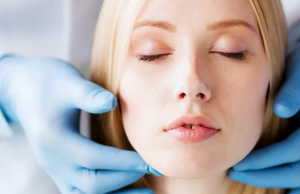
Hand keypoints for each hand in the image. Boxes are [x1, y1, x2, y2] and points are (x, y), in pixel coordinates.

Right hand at [0, 56, 159, 193]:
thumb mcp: (68, 81)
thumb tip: (112, 102)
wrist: (24, 89)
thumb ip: (89, 94)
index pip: (93, 158)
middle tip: (154, 169)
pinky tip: (126, 189)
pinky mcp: (61, 170)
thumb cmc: (49, 82)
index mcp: (54, 139)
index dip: (123, 162)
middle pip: (91, 183)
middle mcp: (53, 161)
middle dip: (125, 178)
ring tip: (146, 192)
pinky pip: (83, 191)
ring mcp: (56, 169)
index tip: (149, 160)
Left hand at [229, 26, 299, 193]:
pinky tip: (272, 188)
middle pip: (298, 173)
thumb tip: (281, 110)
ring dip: (279, 186)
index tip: (239, 162)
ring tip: (249, 183)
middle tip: (235, 172)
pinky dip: (292, 186)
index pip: (292, 151)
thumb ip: (293, 92)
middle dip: (264, 176)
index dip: (264, 160)